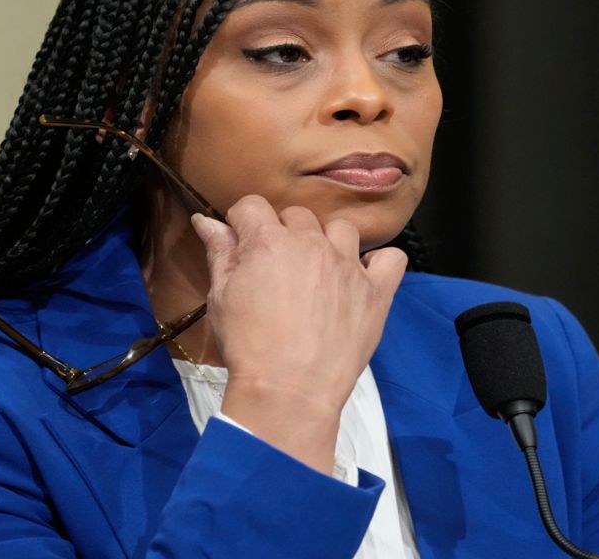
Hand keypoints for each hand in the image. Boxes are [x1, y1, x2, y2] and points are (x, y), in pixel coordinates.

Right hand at [190, 195, 406, 472]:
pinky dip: (379, 263)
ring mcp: (348, 265)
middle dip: (285, 233)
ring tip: (320, 271)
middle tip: (279, 269)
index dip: (244, 223)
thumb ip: (219, 253)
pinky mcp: (376, 291)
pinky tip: (364, 278)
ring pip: (342, 228)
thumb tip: (207, 220)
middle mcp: (311, 243)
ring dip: (329, 242)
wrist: (289, 392)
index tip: (243, 243)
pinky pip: (391, 258)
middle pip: (297, 215)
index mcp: (268, 241)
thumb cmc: (248, 347)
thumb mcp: (220, 297)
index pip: (253, 205)